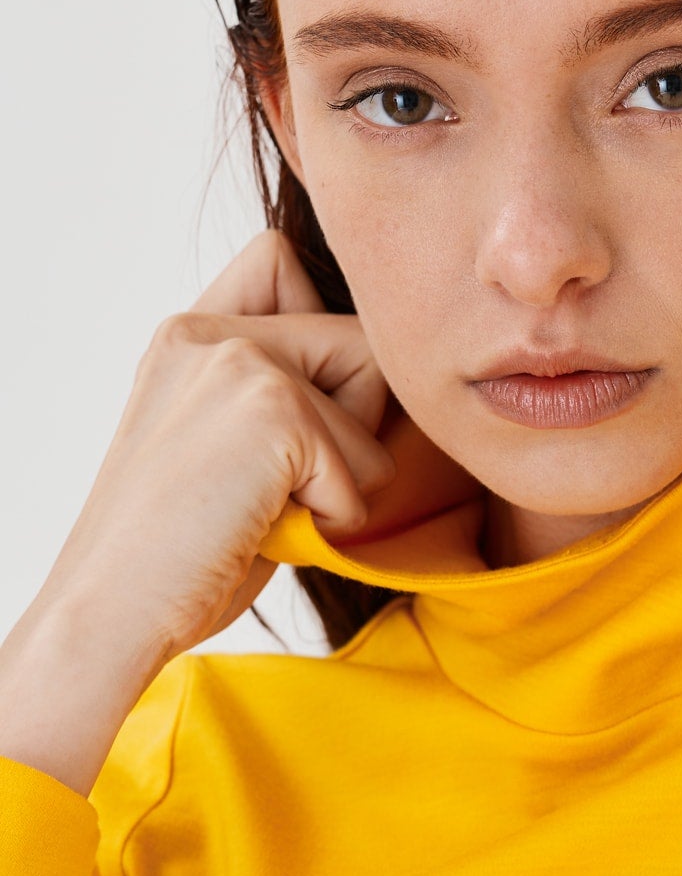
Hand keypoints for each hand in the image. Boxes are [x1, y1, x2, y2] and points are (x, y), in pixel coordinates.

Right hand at [37, 229, 403, 679]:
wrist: (110, 612)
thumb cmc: (176, 552)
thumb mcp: (222, 446)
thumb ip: (276, 391)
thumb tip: (377, 372)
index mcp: (185, 335)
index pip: (278, 263)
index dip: (317, 330)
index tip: (292, 412)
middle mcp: (206, 331)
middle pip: (356, 338)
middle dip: (353, 419)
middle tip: (284, 481)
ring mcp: (239, 362)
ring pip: (373, 393)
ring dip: (347, 475)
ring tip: (270, 507)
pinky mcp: (272, 408)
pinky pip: (364, 464)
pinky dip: (336, 516)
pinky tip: (268, 530)